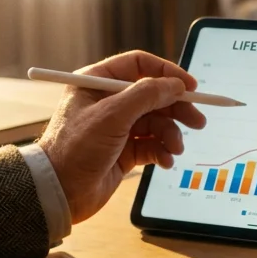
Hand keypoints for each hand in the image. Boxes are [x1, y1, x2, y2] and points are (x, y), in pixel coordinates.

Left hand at [38, 51, 206, 222]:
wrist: (59, 191)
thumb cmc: (74, 148)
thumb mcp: (112, 115)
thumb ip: (147, 95)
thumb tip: (175, 85)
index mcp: (98, 82)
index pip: (140, 66)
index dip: (167, 73)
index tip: (190, 86)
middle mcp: (108, 102)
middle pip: (154, 95)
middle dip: (177, 108)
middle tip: (197, 121)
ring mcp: (117, 126)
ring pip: (157, 122)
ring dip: (171, 134)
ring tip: (175, 148)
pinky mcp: (124, 150)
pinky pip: (152, 144)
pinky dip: (163, 151)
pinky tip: (166, 160)